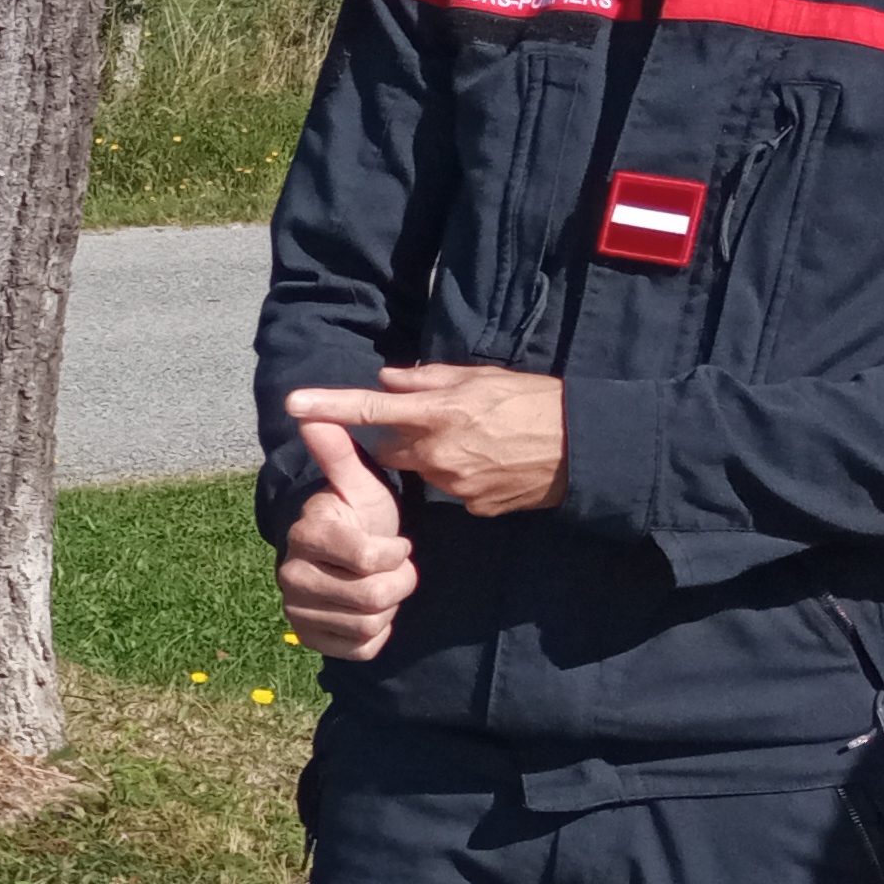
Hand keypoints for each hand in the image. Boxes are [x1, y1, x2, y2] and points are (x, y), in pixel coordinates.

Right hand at [273, 418, 416, 661]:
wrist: (346, 558)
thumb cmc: (359, 517)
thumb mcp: (359, 485)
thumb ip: (338, 454)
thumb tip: (309, 415)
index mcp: (306, 534)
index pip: (367, 558)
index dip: (394, 553)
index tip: (396, 543)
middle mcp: (290, 574)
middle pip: (371, 596)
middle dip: (399, 583)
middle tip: (395, 568)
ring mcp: (296, 609)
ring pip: (367, 624)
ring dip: (389, 607)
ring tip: (382, 587)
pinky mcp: (309, 639)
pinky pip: (360, 649)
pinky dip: (377, 635)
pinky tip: (371, 614)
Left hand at [282, 365, 565, 515]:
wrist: (589, 448)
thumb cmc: (538, 402)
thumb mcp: (484, 377)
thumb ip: (429, 379)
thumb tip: (386, 378)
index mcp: (440, 412)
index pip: (371, 408)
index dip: (330, 406)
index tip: (294, 404)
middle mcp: (439, 451)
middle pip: (393, 450)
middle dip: (404, 438)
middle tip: (445, 423)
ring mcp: (455, 484)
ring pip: (424, 471)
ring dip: (438, 458)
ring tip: (481, 443)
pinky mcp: (473, 507)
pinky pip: (453, 491)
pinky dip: (465, 478)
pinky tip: (494, 465)